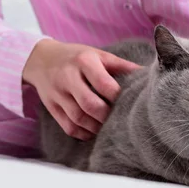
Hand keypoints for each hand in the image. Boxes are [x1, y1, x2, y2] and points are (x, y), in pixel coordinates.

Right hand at [22, 39, 140, 139]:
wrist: (41, 59)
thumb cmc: (77, 57)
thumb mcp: (98, 54)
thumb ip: (121, 66)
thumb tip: (147, 74)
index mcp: (83, 61)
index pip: (103, 84)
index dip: (118, 97)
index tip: (128, 102)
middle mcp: (68, 77)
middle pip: (89, 105)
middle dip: (107, 116)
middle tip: (119, 119)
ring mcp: (57, 94)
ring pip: (78, 119)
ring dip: (97, 127)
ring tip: (109, 127)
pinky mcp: (51, 107)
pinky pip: (68, 127)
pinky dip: (83, 133)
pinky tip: (94, 132)